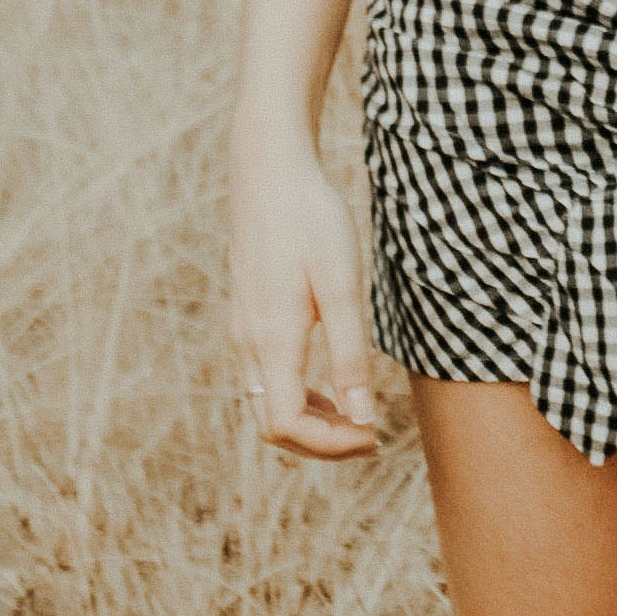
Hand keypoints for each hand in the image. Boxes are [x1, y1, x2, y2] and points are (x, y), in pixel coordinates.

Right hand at [231, 136, 382, 458]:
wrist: (270, 171)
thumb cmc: (311, 222)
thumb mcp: (341, 286)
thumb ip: (349, 356)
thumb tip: (361, 418)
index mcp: (270, 341)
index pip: (288, 425)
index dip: (330, 444)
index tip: (373, 435)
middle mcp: (248, 344)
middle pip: (272, 425)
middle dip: (320, 442)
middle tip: (369, 434)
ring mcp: (242, 330)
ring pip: (266, 404)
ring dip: (310, 422)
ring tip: (355, 415)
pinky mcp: (247, 317)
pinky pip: (265, 379)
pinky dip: (298, 396)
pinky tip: (330, 384)